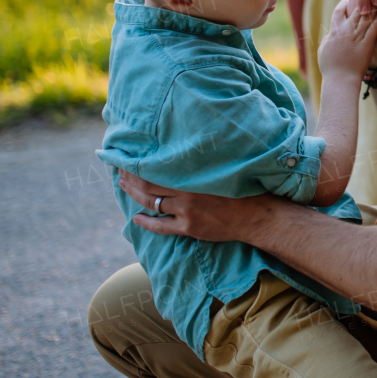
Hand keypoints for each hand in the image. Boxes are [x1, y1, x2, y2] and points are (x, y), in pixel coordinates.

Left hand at [119, 171, 272, 241]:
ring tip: (124, 187)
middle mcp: (186, 191)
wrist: (256, 214)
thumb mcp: (220, 168)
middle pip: (148, 184)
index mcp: (193, 175)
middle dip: (131, 177)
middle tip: (120, 170)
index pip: (157, 166)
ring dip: (134, 195)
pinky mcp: (189, 227)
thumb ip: (200, 163)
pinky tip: (136, 218)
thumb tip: (183, 150)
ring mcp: (186, 211)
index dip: (139, 163)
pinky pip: (161, 226)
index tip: (128, 156)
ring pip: (151, 203)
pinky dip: (146, 222)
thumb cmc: (241, 187)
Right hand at [317, 0, 376, 76]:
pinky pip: (374, 26)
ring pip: (366, 14)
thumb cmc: (330, 68)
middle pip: (355, 8)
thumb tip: (329, 35)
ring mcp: (357, 36)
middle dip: (362, 0)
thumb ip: (327, 39)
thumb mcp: (323, 50)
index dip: (345, 3)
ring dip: (373, 5)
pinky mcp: (368, 42)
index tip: (350, 0)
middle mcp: (346, 30)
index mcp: (334, 31)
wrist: (341, 80)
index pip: (339, 10)